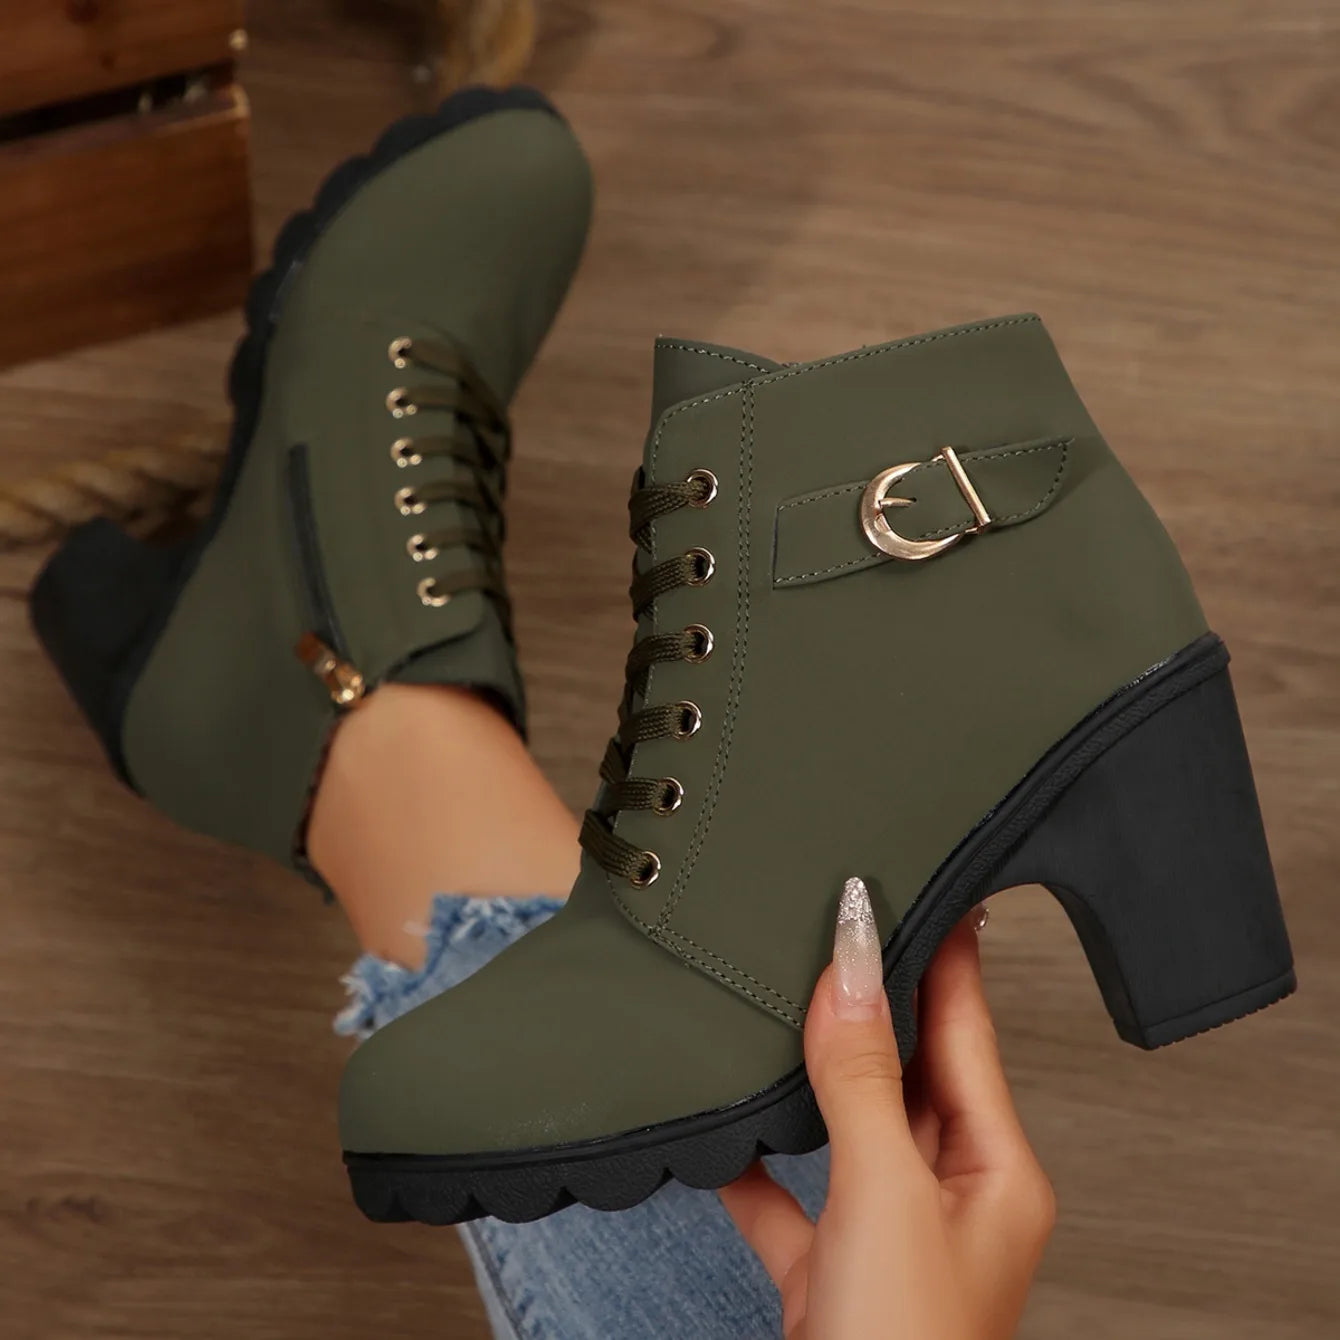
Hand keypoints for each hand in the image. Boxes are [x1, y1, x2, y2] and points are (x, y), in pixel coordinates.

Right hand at [720, 884, 1054, 1339]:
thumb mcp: (884, 1195)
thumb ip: (861, 1078)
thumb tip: (850, 966)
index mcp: (995, 1169)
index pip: (966, 1028)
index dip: (946, 948)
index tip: (930, 874)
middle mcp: (951, 1193)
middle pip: (906, 1068)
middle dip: (870, 995)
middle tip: (840, 915)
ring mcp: (888, 1232)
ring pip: (845, 1123)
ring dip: (809, 1068)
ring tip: (779, 993)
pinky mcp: (829, 1271)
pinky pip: (790, 1191)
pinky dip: (754, 1157)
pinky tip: (717, 1122)